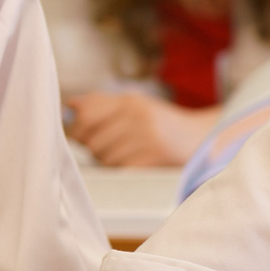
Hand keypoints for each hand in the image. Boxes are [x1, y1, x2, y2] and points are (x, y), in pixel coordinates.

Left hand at [67, 92, 220, 166]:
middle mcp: (137, 116)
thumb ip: (100, 103)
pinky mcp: (154, 158)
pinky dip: (123, 169)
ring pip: (105, 158)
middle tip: (107, 148)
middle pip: (92, 141)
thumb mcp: (134, 104)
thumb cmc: (161, 123)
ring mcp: (146, 137)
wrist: (201, 138)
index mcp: (129, 101)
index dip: (77, 129)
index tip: (79, 136)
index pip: (86, 115)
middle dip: (94, 149)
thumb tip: (68, 105)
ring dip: (110, 161)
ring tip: (126, 154)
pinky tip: (134, 162)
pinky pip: (121, 169)